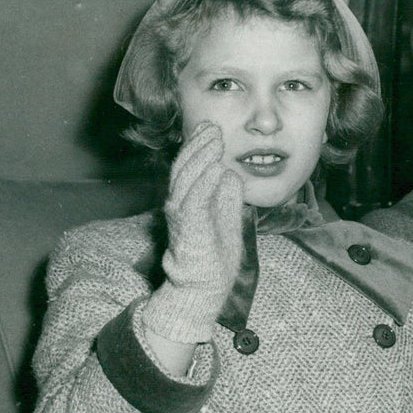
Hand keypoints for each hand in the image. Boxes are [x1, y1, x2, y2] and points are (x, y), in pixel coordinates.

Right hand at [162, 121, 243, 293]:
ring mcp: (183, 216)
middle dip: (199, 144)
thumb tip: (230, 173)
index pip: (192, 166)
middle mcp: (181, 204)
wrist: (204, 287)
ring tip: (215, 139)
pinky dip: (204, 183)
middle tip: (212, 125)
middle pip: (186, 166)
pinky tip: (217, 168)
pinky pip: (194, 201)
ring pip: (188, 179)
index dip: (200, 146)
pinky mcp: (190, 229)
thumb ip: (227, 196)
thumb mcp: (227, 218)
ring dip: (201, 157)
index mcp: (190, 199)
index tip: (212, 127)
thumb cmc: (215, 255)